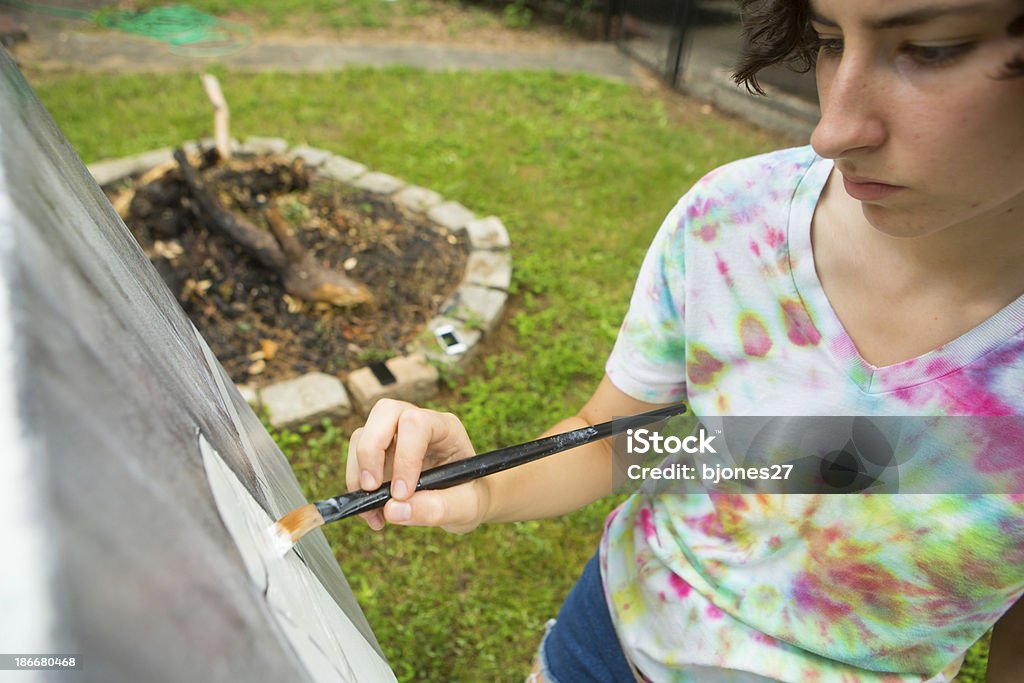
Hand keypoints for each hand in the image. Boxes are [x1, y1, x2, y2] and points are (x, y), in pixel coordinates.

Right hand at [345, 398, 486, 532]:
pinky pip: (356, 459)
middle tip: (372, 489)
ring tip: (374, 512)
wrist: (465, 503)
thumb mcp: (465, 508)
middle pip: (384, 412)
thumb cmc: (470, 498)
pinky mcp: (379, 453)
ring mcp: (395, 436)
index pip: (417, 423)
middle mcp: (418, 423)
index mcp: (446, 428)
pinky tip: (375, 515)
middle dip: (371, 450)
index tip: (401, 494)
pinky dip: (356, 487)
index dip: (404, 456)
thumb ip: (436, 509)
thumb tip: (393, 510)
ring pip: (363, 434)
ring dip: (359, 474)